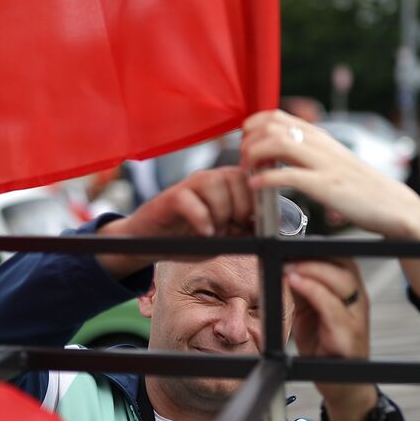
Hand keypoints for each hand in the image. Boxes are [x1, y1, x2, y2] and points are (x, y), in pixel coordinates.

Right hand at [96, 167, 253, 277]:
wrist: (151, 242)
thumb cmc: (189, 238)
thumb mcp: (224, 238)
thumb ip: (244, 231)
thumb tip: (268, 230)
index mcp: (227, 185)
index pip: (252, 180)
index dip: (255, 203)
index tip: (250, 225)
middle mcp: (210, 179)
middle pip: (237, 177)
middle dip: (239, 208)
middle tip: (230, 230)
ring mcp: (190, 186)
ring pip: (215, 183)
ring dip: (220, 212)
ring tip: (214, 231)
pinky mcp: (171, 197)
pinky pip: (191, 199)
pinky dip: (201, 218)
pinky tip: (203, 233)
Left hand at [240, 111, 419, 240]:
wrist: (393, 205)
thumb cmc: (358, 186)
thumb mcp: (330, 160)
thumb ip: (307, 151)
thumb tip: (277, 148)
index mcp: (319, 136)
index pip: (276, 116)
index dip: (252, 126)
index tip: (243, 143)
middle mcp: (320, 143)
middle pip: (272, 126)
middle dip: (248, 141)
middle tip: (242, 160)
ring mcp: (324, 163)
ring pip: (278, 143)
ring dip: (253, 155)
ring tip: (246, 170)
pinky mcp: (327, 186)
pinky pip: (289, 177)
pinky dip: (266, 180)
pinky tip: (255, 186)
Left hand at [286, 259, 378, 420]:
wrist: (342, 385)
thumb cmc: (326, 347)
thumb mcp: (309, 311)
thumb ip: (300, 289)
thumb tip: (282, 264)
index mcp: (351, 291)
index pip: (342, 258)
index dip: (319, 247)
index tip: (293, 243)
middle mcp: (358, 301)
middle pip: (345, 266)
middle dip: (314, 256)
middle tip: (287, 254)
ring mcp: (356, 319)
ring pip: (343, 283)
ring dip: (313, 270)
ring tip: (289, 267)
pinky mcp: (348, 338)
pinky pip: (334, 309)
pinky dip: (314, 292)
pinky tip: (295, 283)